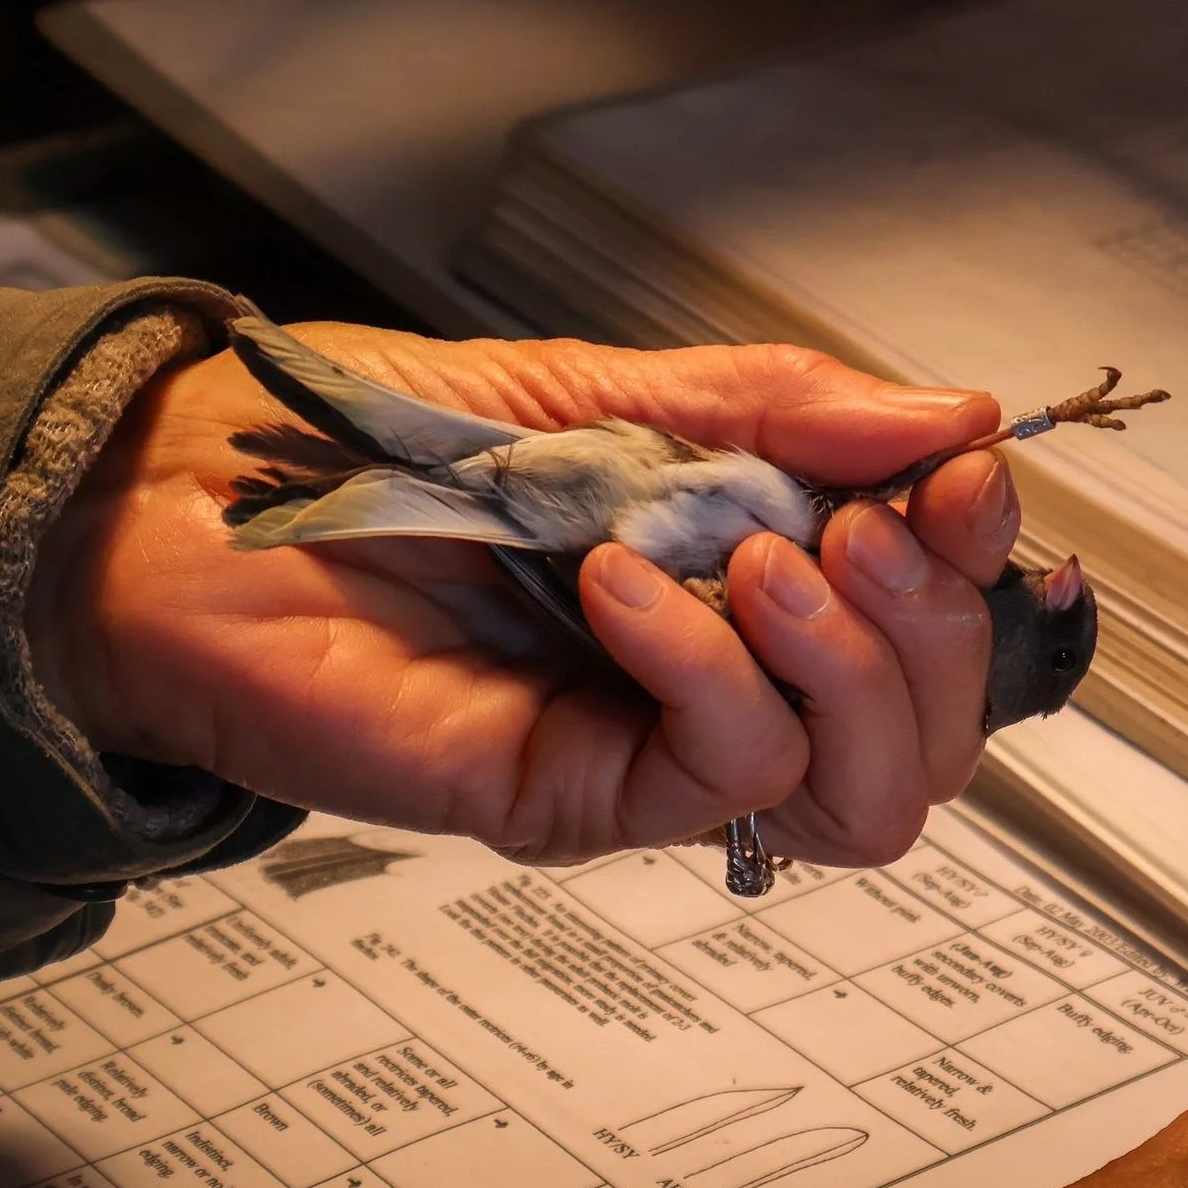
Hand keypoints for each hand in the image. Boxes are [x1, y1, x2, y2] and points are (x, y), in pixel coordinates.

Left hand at [27, 323, 1021, 866]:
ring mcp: (659, 749)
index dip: (982, 556)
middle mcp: (727, 674)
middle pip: (934, 726)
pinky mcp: (581, 798)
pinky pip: (726, 774)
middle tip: (861, 526)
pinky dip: (707, 668)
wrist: (205, 507)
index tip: (967, 478)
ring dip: (853, 664)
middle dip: (934, 620)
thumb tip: (953, 416)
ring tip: (767, 558)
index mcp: (753, 572)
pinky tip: (624, 585)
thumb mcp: (610, 390)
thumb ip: (779, 406)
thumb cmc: (385, 446)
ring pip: (866, 789)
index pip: (938, 617)